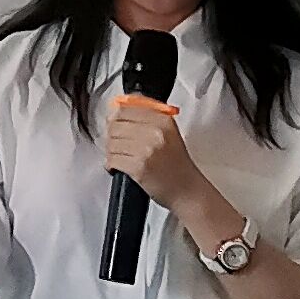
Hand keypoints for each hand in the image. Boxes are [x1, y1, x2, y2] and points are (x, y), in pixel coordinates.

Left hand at [104, 96, 213, 212]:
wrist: (188, 192)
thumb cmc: (177, 165)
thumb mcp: (168, 134)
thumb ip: (147, 118)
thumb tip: (118, 106)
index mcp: (163, 121)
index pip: (126, 108)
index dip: (116, 116)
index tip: (115, 123)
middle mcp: (155, 132)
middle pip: (115, 124)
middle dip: (112, 135)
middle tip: (117, 144)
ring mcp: (146, 150)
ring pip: (111, 142)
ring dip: (111, 151)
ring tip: (121, 157)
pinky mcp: (138, 167)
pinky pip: (112, 159)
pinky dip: (111, 164)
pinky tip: (119, 167)